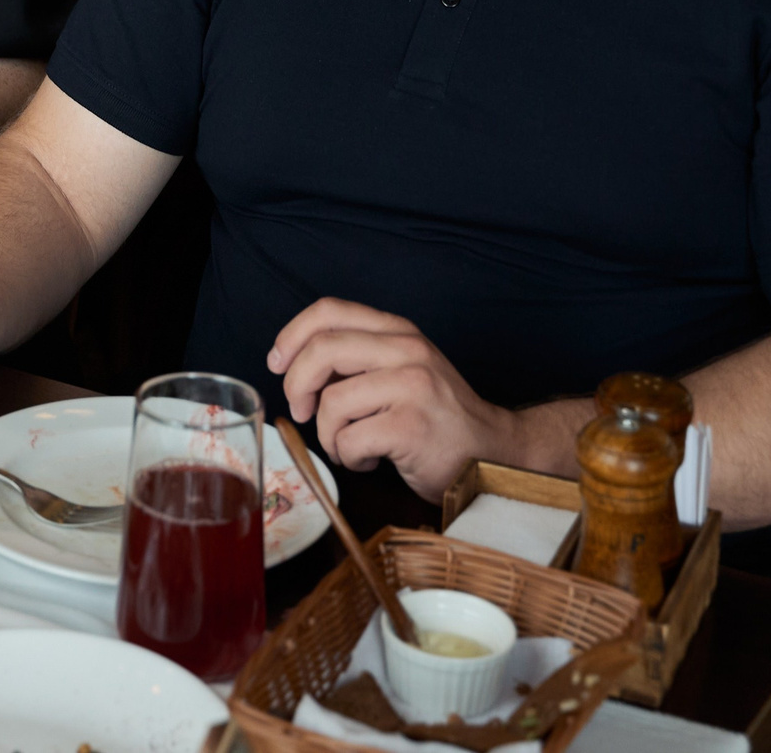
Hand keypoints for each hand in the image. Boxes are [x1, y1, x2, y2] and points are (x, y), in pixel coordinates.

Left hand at [269, 299, 513, 499]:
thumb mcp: (401, 371)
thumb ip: (358, 360)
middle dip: (298, 386)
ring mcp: (412, 387)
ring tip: (350, 445)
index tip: (277, 363)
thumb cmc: (436, 418)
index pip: (329, 311)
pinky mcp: (412, 427)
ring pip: (332, 403)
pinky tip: (371, 459)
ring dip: (329, 434)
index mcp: (399, 331)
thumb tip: (294, 365)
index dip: (291, 335)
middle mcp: (407, 351)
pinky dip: (350, 457)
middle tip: (303, 413)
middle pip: (322, 351)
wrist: (493, 454)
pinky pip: (349, 440)